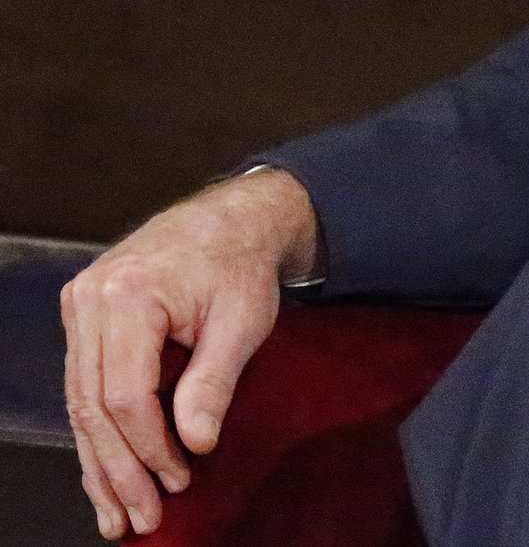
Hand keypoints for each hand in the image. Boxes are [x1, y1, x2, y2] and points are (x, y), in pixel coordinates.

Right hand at [61, 167, 317, 538]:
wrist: (234, 218)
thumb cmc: (242, 263)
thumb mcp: (243, 320)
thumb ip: (214, 381)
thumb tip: (196, 441)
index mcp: (128, 295)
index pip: (126, 394)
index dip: (149, 446)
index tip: (177, 478)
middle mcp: (91, 299)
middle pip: (94, 405)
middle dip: (118, 469)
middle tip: (140, 517)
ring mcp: (81, 306)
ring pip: (81, 402)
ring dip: (100, 462)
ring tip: (117, 512)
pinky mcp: (84, 317)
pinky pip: (84, 385)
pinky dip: (98, 431)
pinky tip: (105, 473)